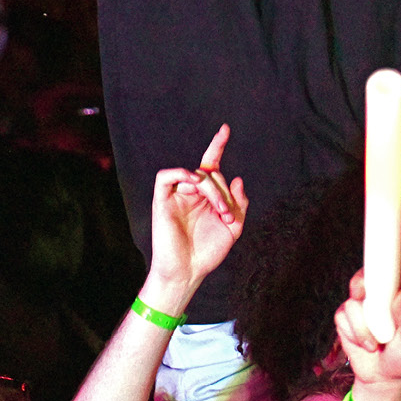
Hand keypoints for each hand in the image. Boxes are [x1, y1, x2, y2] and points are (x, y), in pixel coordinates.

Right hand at [144, 124, 248, 300]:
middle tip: (228, 216)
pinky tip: (196, 183)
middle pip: (211, 174)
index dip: (217, 145)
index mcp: (206, 196)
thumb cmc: (207, 252)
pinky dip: (182, 174)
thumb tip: (237, 179)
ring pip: (195, 174)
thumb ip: (239, 203)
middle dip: (225, 193)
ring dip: (213, 190)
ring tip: (220, 213)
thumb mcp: (234, 227)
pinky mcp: (162, 201)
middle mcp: (191, 192)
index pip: (211, 165)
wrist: (188, 272)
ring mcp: (176, 196)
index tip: (225, 128)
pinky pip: (167, 176)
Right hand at [334, 260, 400, 400]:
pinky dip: (355, 334)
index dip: (391, 251)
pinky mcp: (347, 315)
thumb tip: (399, 295)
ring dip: (365, 327)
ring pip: (354, 300)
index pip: (397, 261)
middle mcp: (381, 292)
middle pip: (368, 271)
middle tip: (367, 297)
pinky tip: (366, 343)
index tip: (385, 246)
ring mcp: (362, 302)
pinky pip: (344, 317)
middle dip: (364, 284)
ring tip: (378, 341)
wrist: (382, 376)